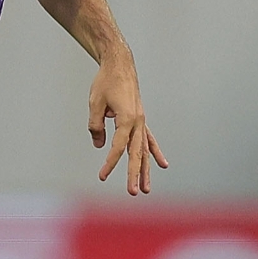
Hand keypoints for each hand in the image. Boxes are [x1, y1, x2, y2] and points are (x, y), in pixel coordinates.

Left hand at [89, 58, 166, 195]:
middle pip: (137, 153)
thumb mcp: (95, 103)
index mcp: (126, 118)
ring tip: (146, 189)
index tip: (103, 176)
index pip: (118, 146)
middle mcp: (138, 122)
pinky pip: (149, 140)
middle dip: (135, 174)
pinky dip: (155, 153)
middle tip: (134, 192)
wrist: (119, 65)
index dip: (110, 163)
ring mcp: (141, 122)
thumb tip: (101, 146)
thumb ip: (96, 126)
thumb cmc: (105, 82)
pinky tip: (162, 165)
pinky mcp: (140, 120)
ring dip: (146, 170)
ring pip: (145, 150)